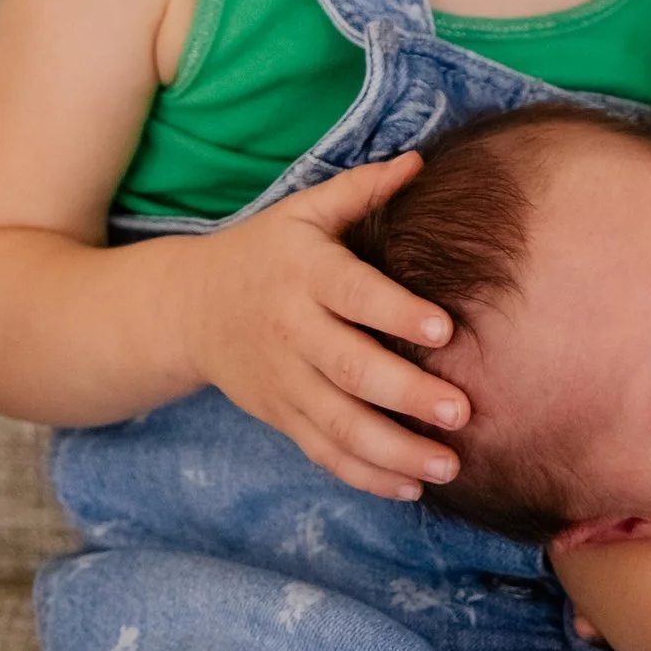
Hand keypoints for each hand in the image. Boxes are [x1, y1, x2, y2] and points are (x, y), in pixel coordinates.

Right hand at [175, 157, 466, 499]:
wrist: (188, 307)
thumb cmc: (267, 252)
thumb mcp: (303, 212)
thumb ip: (361, 190)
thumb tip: (421, 163)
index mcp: (305, 274)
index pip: (353, 294)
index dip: (396, 311)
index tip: (446, 328)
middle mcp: (293, 331)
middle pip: (350, 369)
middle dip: (406, 394)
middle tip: (461, 412)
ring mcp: (285, 381)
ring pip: (338, 424)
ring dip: (394, 451)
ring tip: (448, 465)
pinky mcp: (281, 416)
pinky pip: (323, 452)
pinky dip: (364, 475)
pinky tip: (411, 487)